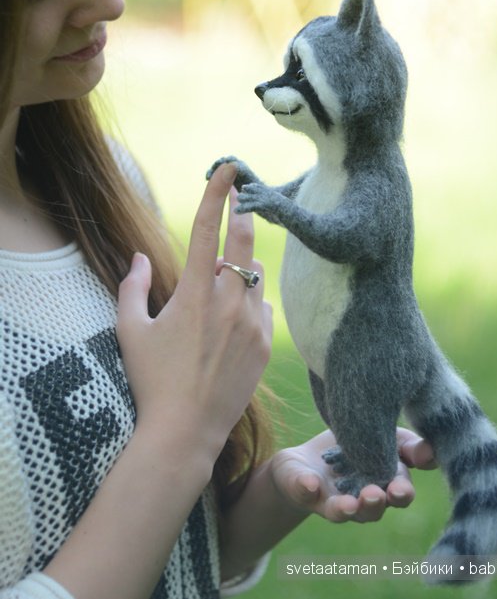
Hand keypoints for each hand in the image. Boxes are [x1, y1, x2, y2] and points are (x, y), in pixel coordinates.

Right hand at [116, 164, 272, 462]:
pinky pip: (263, 307)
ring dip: (241, 271)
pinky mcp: (264, 344)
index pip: (208, 229)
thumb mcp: (130, 331)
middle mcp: (228, 302)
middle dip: (243, 215)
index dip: (218, 193)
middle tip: (242, 200)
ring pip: (255, 276)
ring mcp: (251, 324)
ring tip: (220, 292)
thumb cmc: (151, 380)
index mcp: (194, 294)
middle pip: (244, 242)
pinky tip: (233, 324)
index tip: (229, 168)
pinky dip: (250, 304)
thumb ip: (132, 287)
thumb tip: (139, 257)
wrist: (185, 431)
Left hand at [270, 429, 435, 523]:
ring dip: (348, 508)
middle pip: (375, 508)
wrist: (308, 459)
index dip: (402, 491)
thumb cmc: (353, 445)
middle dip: (377, 503)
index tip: (401, 488)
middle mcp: (361, 499)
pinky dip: (308, 489)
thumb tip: (431, 451)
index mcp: (384, 482)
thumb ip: (406, 443)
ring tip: (349, 503)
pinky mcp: (305, 494)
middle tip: (379, 493)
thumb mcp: (382, 435)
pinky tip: (311, 483)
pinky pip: (305, 494)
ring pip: (344, 511)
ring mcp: (333, 499)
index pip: (400, 491)